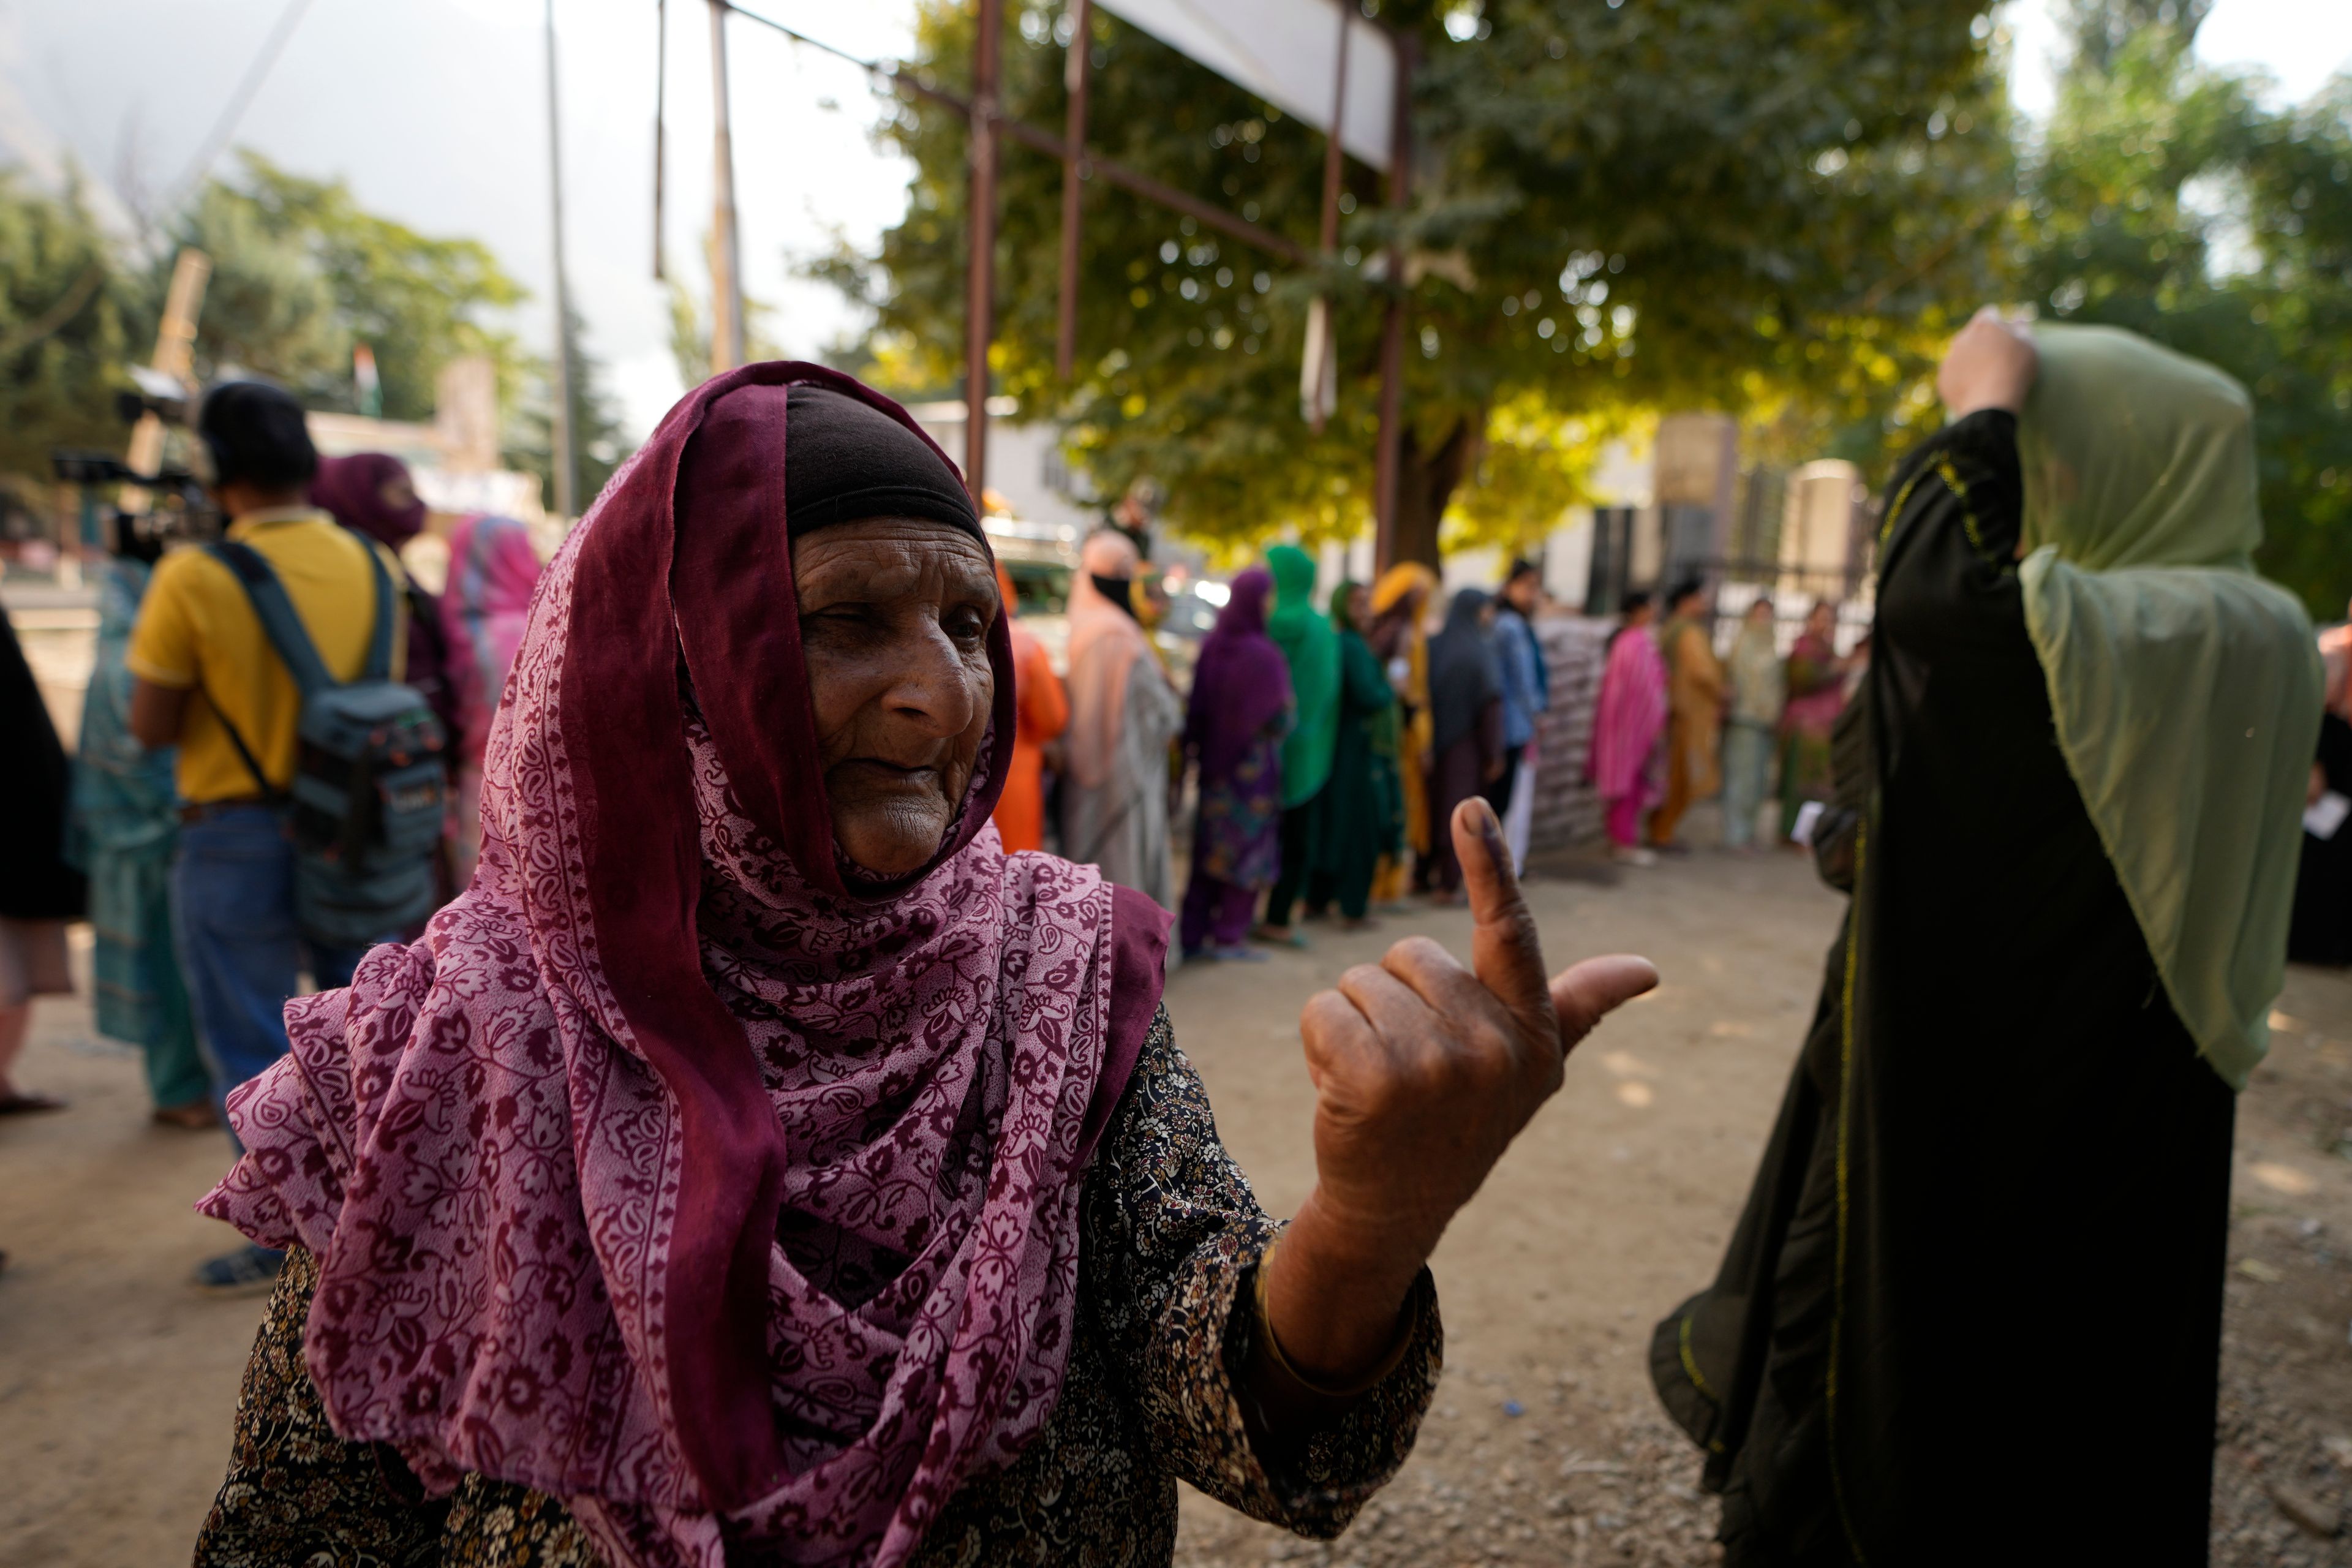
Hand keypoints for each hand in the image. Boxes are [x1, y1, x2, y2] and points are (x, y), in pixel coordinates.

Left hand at [1265, 797, 1657, 1381]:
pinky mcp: (1374, 1079)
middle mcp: (1494, 1047)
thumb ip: (1579, 1006)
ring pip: (1361, 982)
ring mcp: (1435, 1065)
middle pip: (1410, 956)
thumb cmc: (1461, 1122)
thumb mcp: (1529, 1067)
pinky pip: (1323, 1010)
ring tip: (1378, 1083)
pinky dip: (1319, 1044)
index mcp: (1533, 1033)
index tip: (1470, 808)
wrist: (1395, 1206)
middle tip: (1408, 1068)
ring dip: (1354, 1026)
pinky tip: (1343, 1093)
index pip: (1511, 932)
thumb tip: (1648, 970)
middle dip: (1394, 1001)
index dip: (1489, 864)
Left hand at [1937, 306, 2037, 417]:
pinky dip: (1961, 377)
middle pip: (1972, 333)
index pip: (1989, 313)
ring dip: (1970, 359)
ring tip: (1985, 375)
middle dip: (1982, 340)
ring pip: (1960, 353)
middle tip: (1996, 357)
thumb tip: (2017, 318)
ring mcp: (1950, 358)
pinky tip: (1974, 388)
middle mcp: (1962, 337)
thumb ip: (2022, 328)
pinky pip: (1953, 373)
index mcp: (1984, 325)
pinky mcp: (1943, 378)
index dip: (1998, 322)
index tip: (2004, 334)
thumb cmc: (2015, 371)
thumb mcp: (2028, 346)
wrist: (1990, 404)